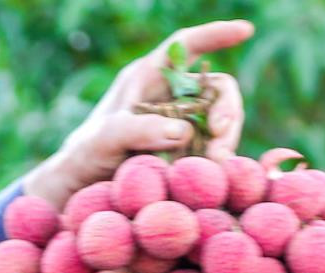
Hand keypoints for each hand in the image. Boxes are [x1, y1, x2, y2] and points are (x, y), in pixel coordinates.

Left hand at [23, 20, 253, 211]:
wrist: (79, 189)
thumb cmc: (85, 155)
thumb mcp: (104, 139)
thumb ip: (138, 130)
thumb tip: (182, 131)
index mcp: (148, 78)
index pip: (185, 46)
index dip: (215, 35)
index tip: (245, 31)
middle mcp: (169, 97)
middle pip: (216, 89)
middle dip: (227, 111)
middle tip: (221, 141)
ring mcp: (180, 125)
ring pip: (220, 121)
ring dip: (226, 140)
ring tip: (217, 164)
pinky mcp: (184, 151)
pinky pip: (213, 148)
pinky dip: (218, 159)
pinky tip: (214, 174)